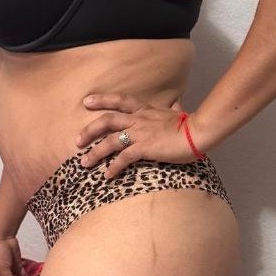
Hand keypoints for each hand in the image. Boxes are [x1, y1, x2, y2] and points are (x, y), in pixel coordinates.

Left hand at [75, 93, 202, 178]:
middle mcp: (139, 119)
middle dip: (89, 131)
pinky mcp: (144, 148)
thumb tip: (178, 105)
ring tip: (85, 163)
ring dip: (95, 153)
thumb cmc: (191, 125)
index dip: (102, 100)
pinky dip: (113, 167)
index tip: (87, 101)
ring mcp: (140, 133)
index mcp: (145, 109)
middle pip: (106, 121)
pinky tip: (107, 175)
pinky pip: (123, 158)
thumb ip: (174, 109)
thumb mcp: (178, 114)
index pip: (119, 101)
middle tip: (77, 141)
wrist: (198, 132)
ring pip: (110, 141)